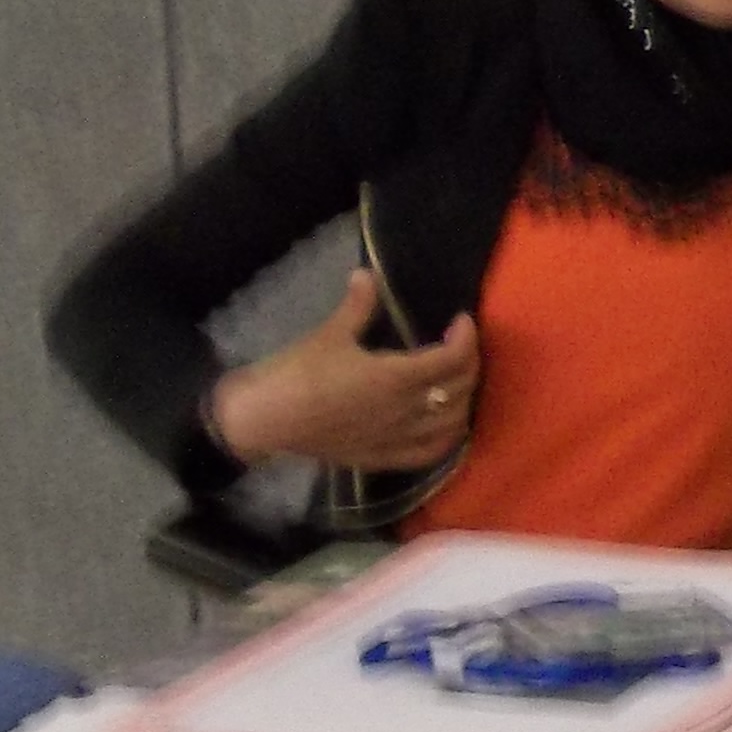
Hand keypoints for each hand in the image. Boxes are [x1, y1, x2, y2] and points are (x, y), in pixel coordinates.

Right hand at [207, 267, 477, 473]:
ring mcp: (395, 438)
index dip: (466, 337)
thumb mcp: (329, 334)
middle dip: (469, 363)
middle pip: (458, 388)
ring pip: (451, 422)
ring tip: (458, 380)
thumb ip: (357, 306)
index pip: (451, 358)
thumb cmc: (296, 373)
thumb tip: (367, 273)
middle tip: (461, 345)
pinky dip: (448, 438)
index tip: (461, 321)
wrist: (261, 420)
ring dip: (463, 399)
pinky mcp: (381, 457)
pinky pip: (428, 453)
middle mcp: (404, 410)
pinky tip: (449, 425)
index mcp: (395, 376)